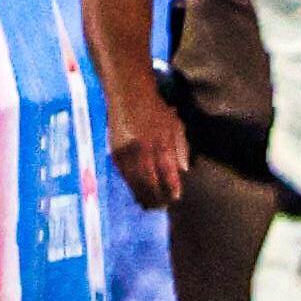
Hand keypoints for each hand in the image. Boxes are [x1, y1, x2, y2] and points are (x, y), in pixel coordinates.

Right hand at [109, 88, 187, 212]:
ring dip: (143, 196)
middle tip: (162, 207)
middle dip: (157, 196)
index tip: (176, 197)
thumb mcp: (175, 124)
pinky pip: (124, 175)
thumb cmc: (156, 110)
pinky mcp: (115, 152)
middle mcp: (144, 147)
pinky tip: (137, 193)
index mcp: (162, 139)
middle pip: (150, 180)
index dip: (172, 187)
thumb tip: (184, 171)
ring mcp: (127, 150)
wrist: (128, 94)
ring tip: (150, 205)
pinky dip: (131, 186)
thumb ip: (181, 147)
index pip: (168, 171)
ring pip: (135, 181)